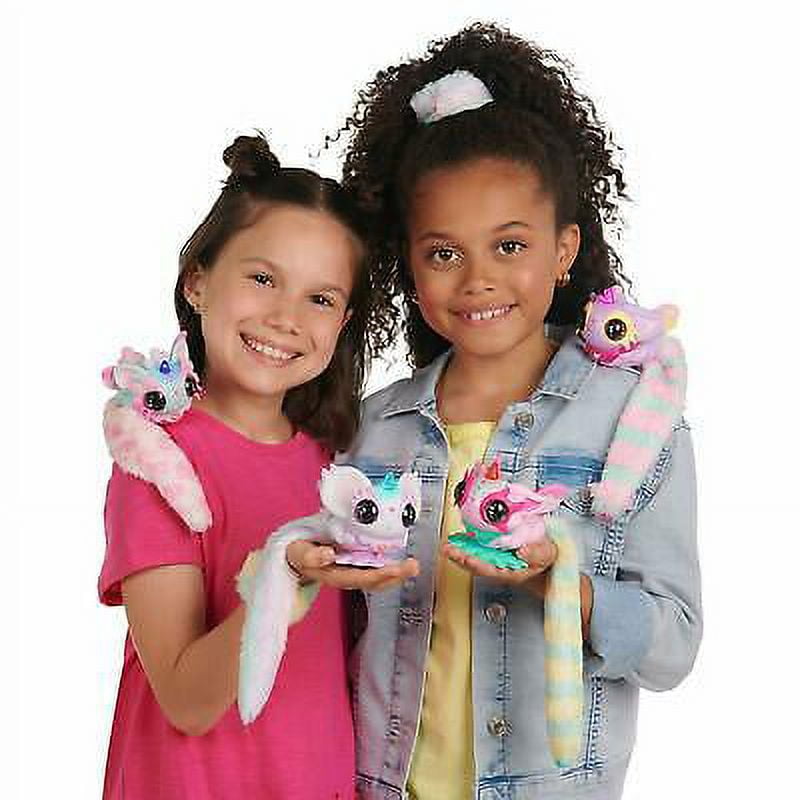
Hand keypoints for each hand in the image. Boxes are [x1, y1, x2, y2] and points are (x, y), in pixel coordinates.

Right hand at [286, 540, 419, 591]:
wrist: (293, 556)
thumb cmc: (297, 551)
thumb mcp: (297, 551)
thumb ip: (309, 555)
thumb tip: (328, 555)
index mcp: (331, 574)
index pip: (358, 578)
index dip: (377, 575)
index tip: (393, 569)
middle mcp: (345, 577)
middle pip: (373, 582)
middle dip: (394, 576)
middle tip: (412, 566)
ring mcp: (351, 573)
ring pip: (377, 579)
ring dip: (396, 574)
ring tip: (413, 566)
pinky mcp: (355, 566)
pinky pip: (375, 570)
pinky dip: (390, 568)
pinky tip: (403, 562)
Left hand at [443, 537, 557, 596]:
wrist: (547, 559)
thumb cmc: (546, 559)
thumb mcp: (546, 555)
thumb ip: (536, 553)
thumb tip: (524, 550)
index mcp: (510, 572)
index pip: (489, 569)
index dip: (475, 564)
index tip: (465, 557)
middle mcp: (499, 568)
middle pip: (475, 564)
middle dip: (460, 557)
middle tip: (447, 549)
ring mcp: (495, 560)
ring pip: (474, 556)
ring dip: (460, 550)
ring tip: (449, 542)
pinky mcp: (493, 552)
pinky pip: (477, 548)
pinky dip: (468, 542)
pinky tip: (461, 536)